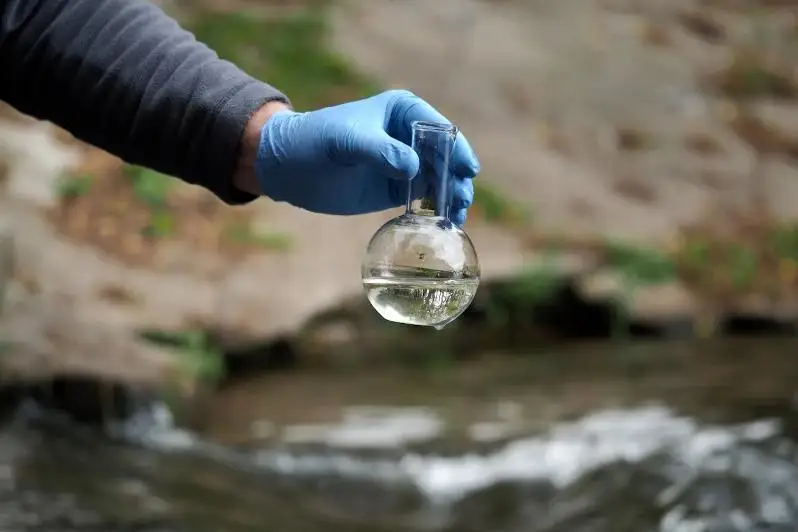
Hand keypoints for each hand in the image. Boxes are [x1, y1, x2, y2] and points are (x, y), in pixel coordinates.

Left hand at [253, 90, 479, 225]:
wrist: (288, 168)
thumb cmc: (314, 141)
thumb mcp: (345, 141)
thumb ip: (380, 150)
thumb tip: (415, 168)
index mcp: (402, 111)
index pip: (439, 128)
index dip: (456, 148)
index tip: (466, 169)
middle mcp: (410, 136)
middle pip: (447, 156)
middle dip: (458, 177)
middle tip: (462, 200)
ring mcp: (406, 164)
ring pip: (441, 179)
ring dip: (453, 196)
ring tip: (457, 217)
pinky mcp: (398, 189)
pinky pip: (426, 199)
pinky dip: (438, 210)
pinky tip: (446, 224)